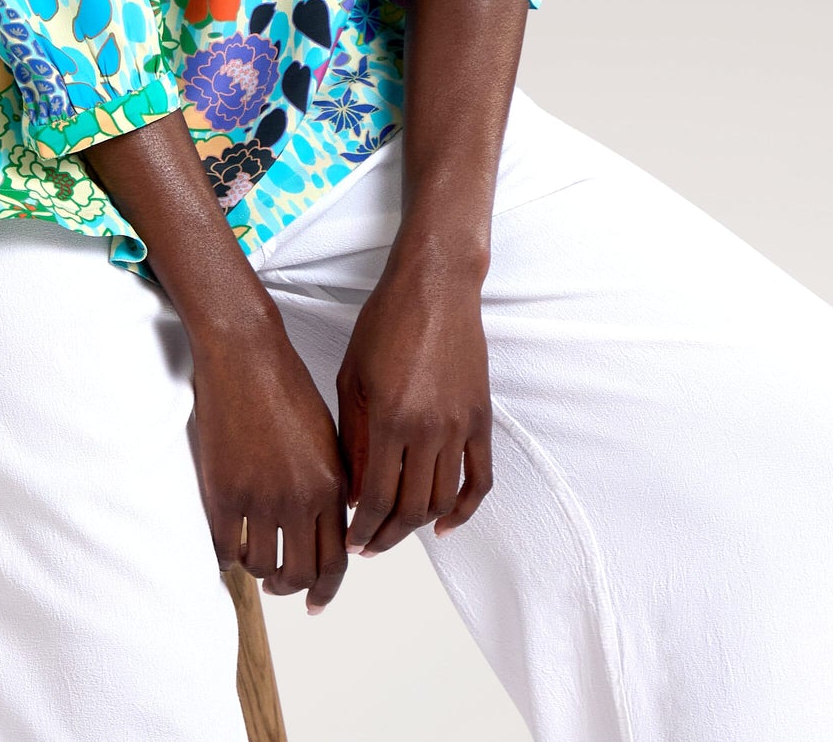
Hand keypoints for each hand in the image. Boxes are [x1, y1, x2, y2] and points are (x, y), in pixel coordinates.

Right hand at [190, 306, 350, 613]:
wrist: (244, 352)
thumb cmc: (283, 383)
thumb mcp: (324, 435)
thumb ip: (331, 482)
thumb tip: (330, 525)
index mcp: (332, 484)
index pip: (336, 559)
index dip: (325, 589)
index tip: (315, 602)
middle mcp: (301, 498)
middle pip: (301, 573)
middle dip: (290, 588)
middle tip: (279, 586)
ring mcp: (261, 497)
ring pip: (262, 566)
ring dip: (256, 569)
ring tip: (251, 556)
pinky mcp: (224, 491)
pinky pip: (226, 548)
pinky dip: (225, 555)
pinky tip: (225, 545)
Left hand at [336, 254, 492, 555]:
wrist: (436, 286)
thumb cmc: (385, 322)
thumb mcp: (353, 377)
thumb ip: (352, 438)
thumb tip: (351, 491)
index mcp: (390, 419)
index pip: (376, 497)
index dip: (362, 528)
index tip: (351, 542)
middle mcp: (428, 429)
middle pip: (411, 508)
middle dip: (387, 536)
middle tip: (370, 546)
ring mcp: (460, 426)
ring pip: (443, 500)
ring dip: (418, 525)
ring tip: (396, 531)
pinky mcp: (481, 419)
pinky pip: (480, 479)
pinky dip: (465, 510)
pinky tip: (445, 526)